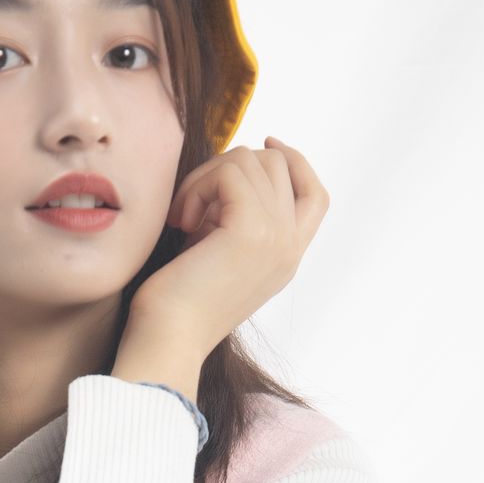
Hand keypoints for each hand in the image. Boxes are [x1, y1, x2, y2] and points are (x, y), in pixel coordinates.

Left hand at [130, 136, 328, 351]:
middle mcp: (291, 248)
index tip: (264, 142)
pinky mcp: (254, 230)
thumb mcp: (218, 251)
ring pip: (250, 160)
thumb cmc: (177, 301)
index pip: (315, 194)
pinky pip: (230, 171)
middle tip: (193, 203)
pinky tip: (181, 221)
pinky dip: (198, 186)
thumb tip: (236, 164)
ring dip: (206, 177)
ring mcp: (278, 238)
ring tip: (183, 216)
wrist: (168, 339)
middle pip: (278, 164)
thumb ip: (237, 217)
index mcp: (287, 257)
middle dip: (229, 167)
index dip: (294, 160)